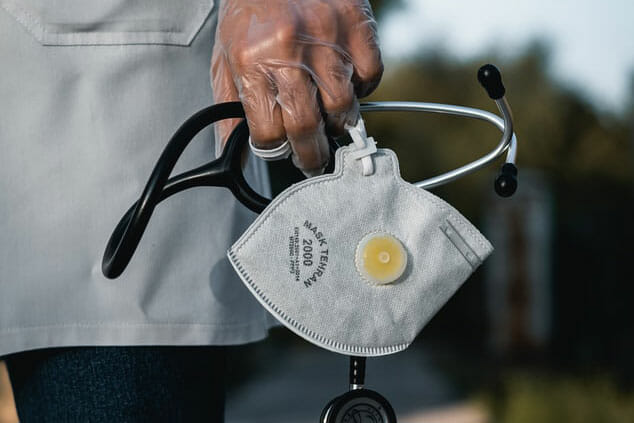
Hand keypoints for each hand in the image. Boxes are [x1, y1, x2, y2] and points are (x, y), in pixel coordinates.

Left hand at [211, 0, 382, 175]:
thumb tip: (234, 155)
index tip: (282, 151)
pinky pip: (370, 76)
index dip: (276, 150)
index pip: (269, 133)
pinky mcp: (357, 25)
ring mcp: (327, 38)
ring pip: (343, 107)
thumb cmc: (251, 12)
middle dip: (311, 156)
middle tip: (312, 161)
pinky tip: (346, 83)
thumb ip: (228, 109)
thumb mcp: (226, 59)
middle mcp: (289, 52)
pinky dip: (362, 89)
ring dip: (338, 123)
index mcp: (251, 62)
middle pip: (307, 127)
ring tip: (329, 120)